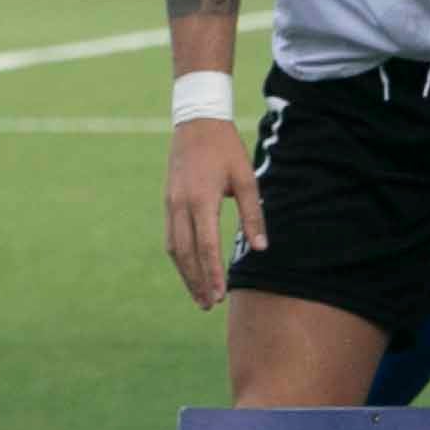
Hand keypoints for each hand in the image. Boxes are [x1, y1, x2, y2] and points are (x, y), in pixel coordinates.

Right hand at [164, 120, 263, 307]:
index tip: (220, 295)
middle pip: (186, 254)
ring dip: (186, 274)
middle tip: (209, 305)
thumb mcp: (247, 179)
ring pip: (175, 249)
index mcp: (201, 200)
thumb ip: (253, 214)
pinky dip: (181, 258)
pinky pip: (172, 237)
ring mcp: (170, 205)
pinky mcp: (168, 203)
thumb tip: (260, 248)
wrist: (196, 124)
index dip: (212, 273)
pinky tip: (190, 271)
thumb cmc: (227, 151)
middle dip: (197, 282)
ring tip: (199, 296)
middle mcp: (180, 206)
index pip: (206, 246)